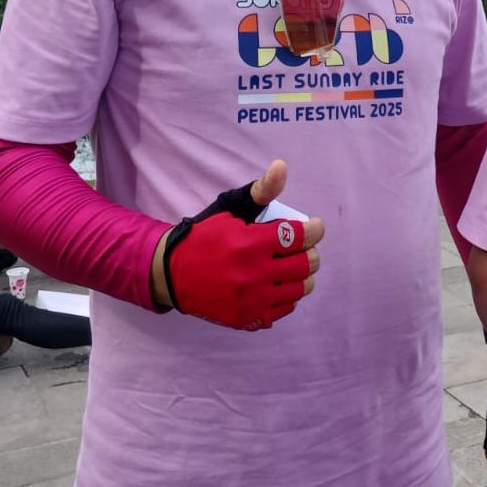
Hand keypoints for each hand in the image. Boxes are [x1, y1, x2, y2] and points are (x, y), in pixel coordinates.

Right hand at [153, 160, 322, 330]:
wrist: (171, 274)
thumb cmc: (206, 237)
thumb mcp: (231, 208)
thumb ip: (261, 190)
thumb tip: (282, 167)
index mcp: (250, 243)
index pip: (299, 236)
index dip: (314, 230)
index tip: (315, 227)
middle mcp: (253, 274)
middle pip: (306, 264)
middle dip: (311, 252)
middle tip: (304, 247)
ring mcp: (251, 300)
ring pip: (299, 288)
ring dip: (302, 275)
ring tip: (293, 266)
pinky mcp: (246, 319)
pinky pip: (284, 308)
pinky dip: (287, 295)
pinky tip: (278, 284)